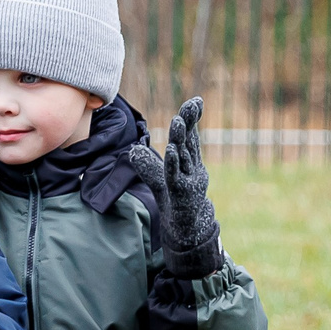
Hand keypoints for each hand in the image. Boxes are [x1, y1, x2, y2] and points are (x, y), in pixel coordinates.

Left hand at [126, 96, 221, 275]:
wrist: (187, 229)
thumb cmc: (176, 202)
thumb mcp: (159, 181)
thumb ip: (147, 165)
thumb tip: (134, 150)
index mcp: (188, 161)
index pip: (190, 136)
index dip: (192, 119)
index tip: (196, 101)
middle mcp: (192, 167)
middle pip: (190, 140)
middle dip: (190, 122)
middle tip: (191, 105)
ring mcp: (189, 180)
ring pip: (185, 155)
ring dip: (180, 138)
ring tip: (177, 121)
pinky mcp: (182, 194)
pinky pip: (176, 176)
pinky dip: (173, 163)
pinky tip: (171, 150)